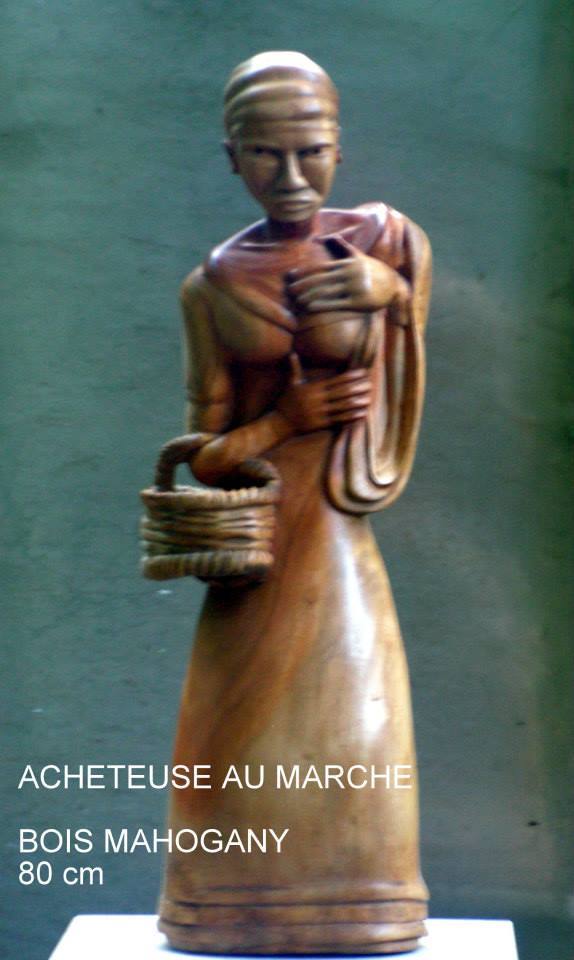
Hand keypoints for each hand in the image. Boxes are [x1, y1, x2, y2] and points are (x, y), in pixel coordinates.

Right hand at [276, 354, 371, 432]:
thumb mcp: (291, 384)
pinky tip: (361, 414)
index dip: (351, 377)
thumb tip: (292, 353)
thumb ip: (295, 369)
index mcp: (313, 388)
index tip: (363, 373)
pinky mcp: (321, 424)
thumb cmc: (287, 401)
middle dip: (357, 388)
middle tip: (371, 384)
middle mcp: (317, 399)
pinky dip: (351, 417)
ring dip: (357, 403)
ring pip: (342, 406)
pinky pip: (339, 420)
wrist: (280, 423)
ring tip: (369, 399)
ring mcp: (320, 412)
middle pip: (342, 392)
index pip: (336, 380)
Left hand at [287, 237, 408, 313]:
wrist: (394, 284)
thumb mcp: (357, 256)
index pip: (321, 267)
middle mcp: (349, 274)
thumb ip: (340, 246)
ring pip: (327, 292)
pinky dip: (322, 305)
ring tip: (297, 301)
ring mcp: (354, 288)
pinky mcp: (358, 301)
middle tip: (289, 290)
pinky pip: (337, 304)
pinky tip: (310, 307)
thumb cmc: (371, 270)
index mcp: (347, 263)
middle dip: (303, 285)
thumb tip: (322, 238)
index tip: (291, 276)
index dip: (305, 272)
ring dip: (310, 296)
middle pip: (321, 280)